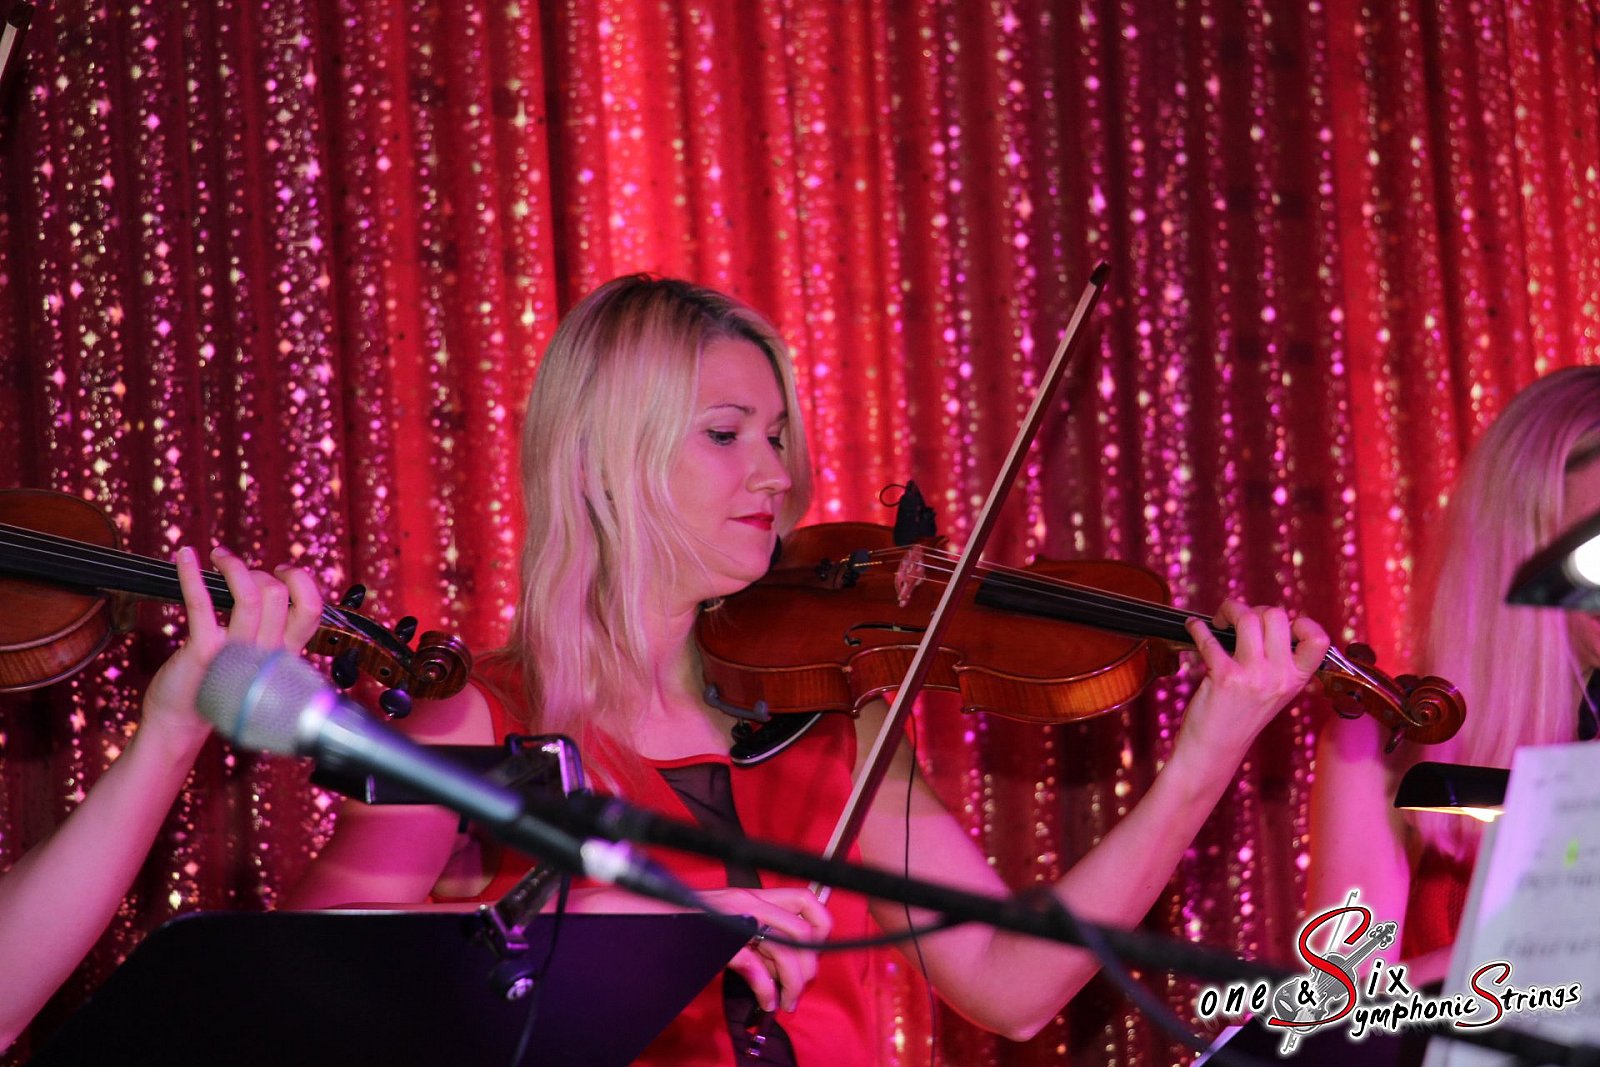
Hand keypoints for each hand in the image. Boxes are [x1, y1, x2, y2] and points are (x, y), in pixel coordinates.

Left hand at [139, 545, 323, 756]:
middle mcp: (267, 652)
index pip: (312, 609)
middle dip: (258, 571)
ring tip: (218, 556)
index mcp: (283, 653)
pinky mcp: (205, 650)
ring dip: (233, 566)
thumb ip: (268, 633)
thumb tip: (268, 588)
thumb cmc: (215, 687)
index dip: (301, 581)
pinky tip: (185, 556)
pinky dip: (191, 574)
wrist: (181, 723)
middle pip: (279, 594)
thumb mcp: (256, 661)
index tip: (282, 571)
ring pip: (252, 595)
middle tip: (238, 571)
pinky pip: (202, 603)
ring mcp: (237, 651)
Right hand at [699, 886, 830, 1012]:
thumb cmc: (690, 922)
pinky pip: (755, 967)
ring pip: (784, 950)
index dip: (821, 926)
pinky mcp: (721, 941)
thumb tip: (782, 968)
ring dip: (791, 983)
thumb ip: (758, 936)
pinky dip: (766, 989)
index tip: (816, 952)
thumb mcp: (730, 922)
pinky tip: (765, 1000)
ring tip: (784, 1001)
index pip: (805, 899)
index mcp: (754, 896)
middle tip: (798, 989)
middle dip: (809, 967)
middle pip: (803, 931)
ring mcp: (735, 919)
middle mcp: (749, 902)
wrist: (652, 917)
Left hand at [1178, 600, 1329, 761]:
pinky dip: (1197, 627)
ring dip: (1228, 611)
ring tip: (1219, 622)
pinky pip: (1210, 638)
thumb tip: (1262, 620)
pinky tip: (1193, 627)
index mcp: (1297, 679)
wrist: (1215, 751)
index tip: (1282, 624)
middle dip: (1253, 609)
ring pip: (1248, 618)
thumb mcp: (1273, 692)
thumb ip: (1277, 662)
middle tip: (1237, 621)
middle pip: (1276, 615)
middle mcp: (1280, 676)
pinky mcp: (1225, 677)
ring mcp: (1254, 676)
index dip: (1302, 622)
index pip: (1318, 639)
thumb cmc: (1239, 718)